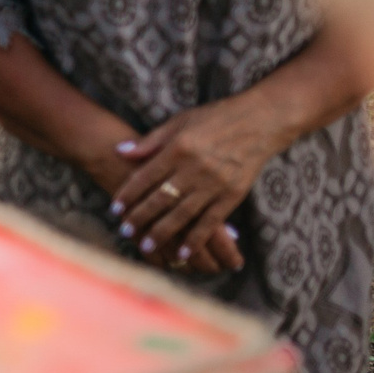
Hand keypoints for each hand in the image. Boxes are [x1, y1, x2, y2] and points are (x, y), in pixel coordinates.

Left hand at [109, 98, 282, 274]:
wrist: (259, 123)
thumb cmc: (215, 118)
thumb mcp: (179, 121)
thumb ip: (151, 141)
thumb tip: (121, 151)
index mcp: (179, 148)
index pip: (146, 176)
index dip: (129, 194)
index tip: (115, 208)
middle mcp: (194, 169)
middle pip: (161, 199)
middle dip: (140, 217)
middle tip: (125, 231)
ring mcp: (214, 184)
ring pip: (183, 214)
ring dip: (163, 233)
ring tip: (146, 246)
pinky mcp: (232, 196)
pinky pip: (211, 222)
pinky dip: (196, 239)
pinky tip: (184, 254)